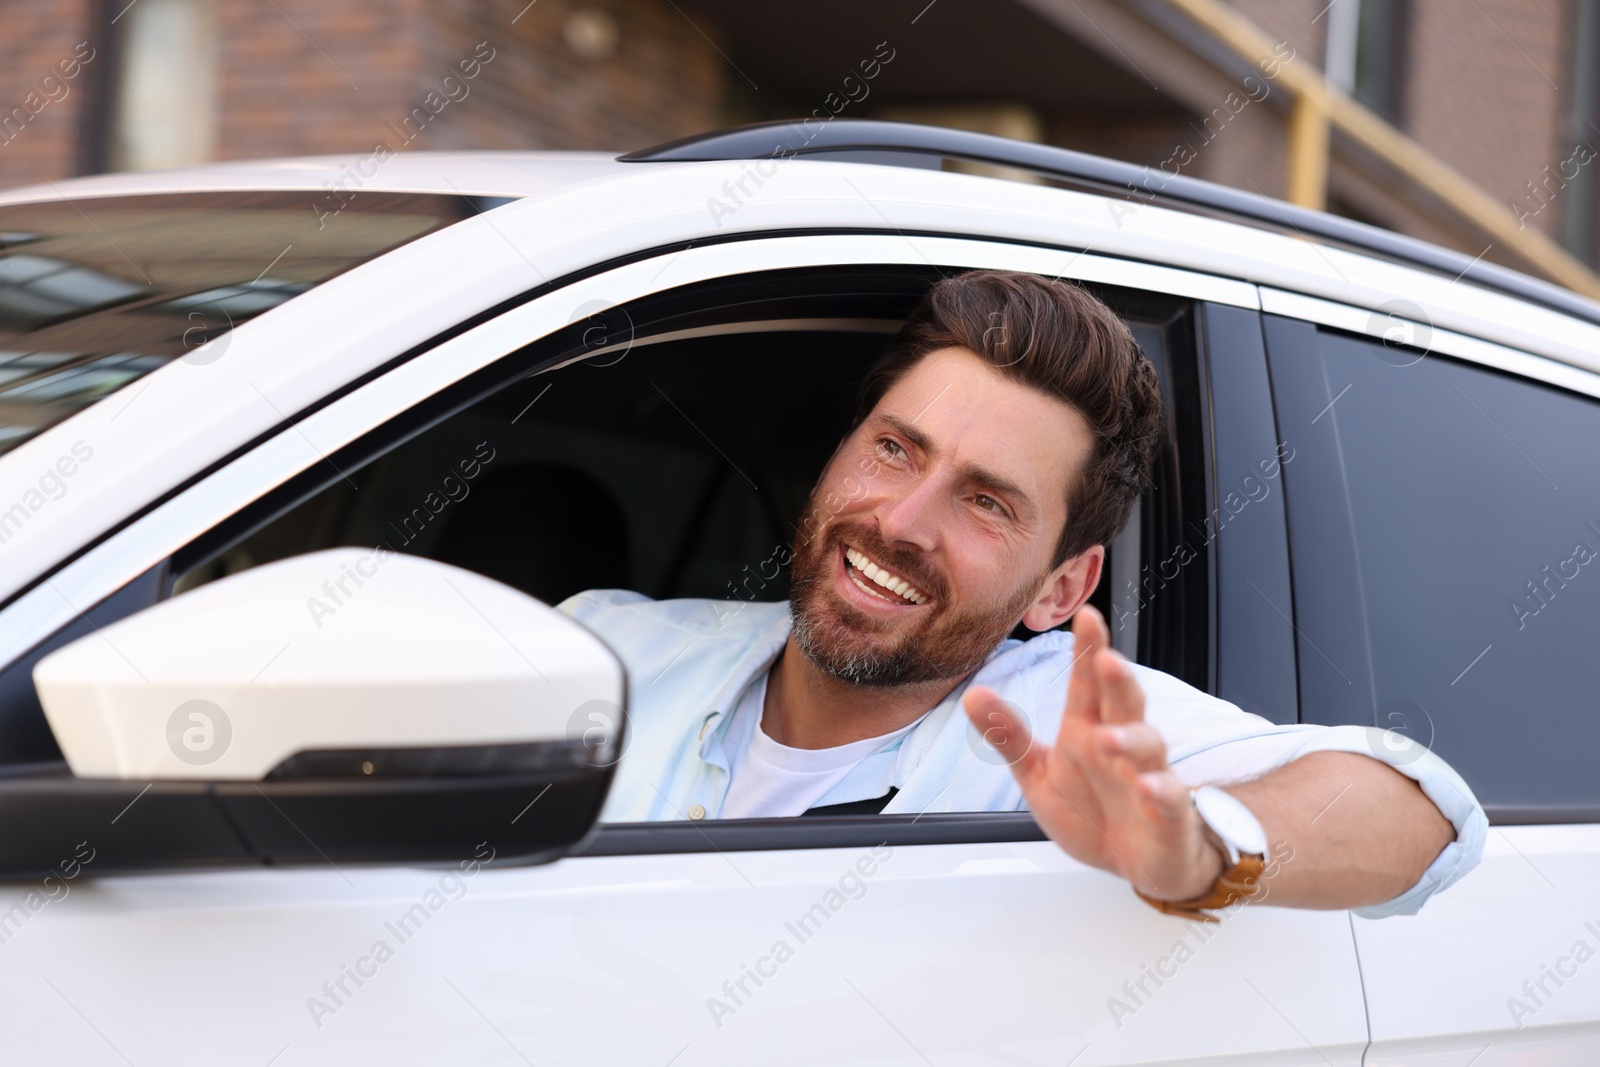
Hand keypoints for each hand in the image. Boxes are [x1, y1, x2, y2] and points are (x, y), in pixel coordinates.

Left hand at [962, 605, 1222, 900]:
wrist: (1135, 864)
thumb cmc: (1091, 810)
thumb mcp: (1039, 774)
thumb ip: (1009, 736)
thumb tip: (973, 694)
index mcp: (1087, 729)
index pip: (1088, 683)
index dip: (1088, 649)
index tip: (1087, 616)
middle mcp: (1121, 745)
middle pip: (1123, 703)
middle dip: (1117, 679)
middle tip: (1106, 659)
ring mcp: (1147, 776)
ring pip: (1147, 746)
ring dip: (1130, 739)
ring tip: (1106, 737)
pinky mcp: (1167, 814)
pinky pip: (1168, 797)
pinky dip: (1160, 790)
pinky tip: (1148, 786)